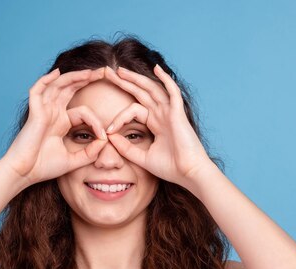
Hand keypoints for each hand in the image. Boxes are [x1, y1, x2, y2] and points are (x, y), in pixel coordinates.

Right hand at [1, 67, 109, 184]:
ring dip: (73, 77)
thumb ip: (90, 152)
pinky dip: (45, 80)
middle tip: (103, 72)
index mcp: (61, 123)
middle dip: (86, 79)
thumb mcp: (74, 160)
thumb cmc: (44, 167)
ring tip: (90, 72)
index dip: (96, 121)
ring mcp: (43, 111)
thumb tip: (105, 141)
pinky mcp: (34, 113)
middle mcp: (53, 113)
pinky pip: (37, 91)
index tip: (104, 136)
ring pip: (58, 86)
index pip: (83, 111)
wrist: (25, 173)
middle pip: (70, 89)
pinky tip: (57, 73)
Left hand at [101, 65, 214, 189]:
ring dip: (136, 78)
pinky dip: (165, 79)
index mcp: (155, 123)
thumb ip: (126, 148)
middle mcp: (162, 114)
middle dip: (124, 82)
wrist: (188, 173)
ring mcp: (170, 112)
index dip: (118, 118)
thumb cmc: (170, 168)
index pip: (133, 110)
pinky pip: (172, 92)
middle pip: (140, 92)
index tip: (107, 130)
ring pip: (151, 89)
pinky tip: (156, 69)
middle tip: (107, 72)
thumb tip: (109, 136)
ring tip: (120, 70)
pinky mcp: (178, 113)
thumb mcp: (142, 158)